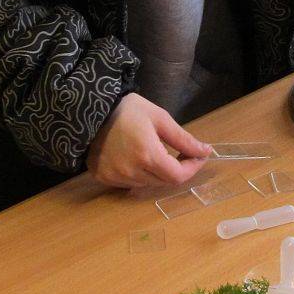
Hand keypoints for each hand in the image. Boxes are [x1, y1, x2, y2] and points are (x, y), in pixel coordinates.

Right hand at [86, 92, 212, 188]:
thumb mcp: (159, 118)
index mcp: (147, 155)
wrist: (89, 109)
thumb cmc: (127, 109)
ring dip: (157, 172)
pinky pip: (129, 184)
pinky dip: (138, 175)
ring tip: (154, 152)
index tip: (197, 156)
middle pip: (164, 181)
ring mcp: (116, 177)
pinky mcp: (104, 177)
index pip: (178, 176)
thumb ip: (183, 139)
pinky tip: (135, 158)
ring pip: (147, 184)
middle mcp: (131, 171)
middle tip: (179, 152)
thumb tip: (205, 151)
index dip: (191, 168)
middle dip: (176, 169)